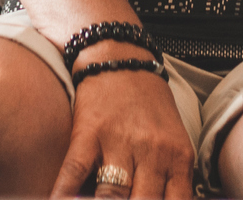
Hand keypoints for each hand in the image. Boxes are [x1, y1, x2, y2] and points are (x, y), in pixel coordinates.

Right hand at [51, 56, 194, 199]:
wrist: (119, 56)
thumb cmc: (149, 102)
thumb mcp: (174, 139)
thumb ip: (174, 179)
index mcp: (177, 156)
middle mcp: (152, 151)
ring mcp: (119, 142)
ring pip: (112, 197)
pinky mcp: (88, 133)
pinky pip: (75, 173)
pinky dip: (64, 195)